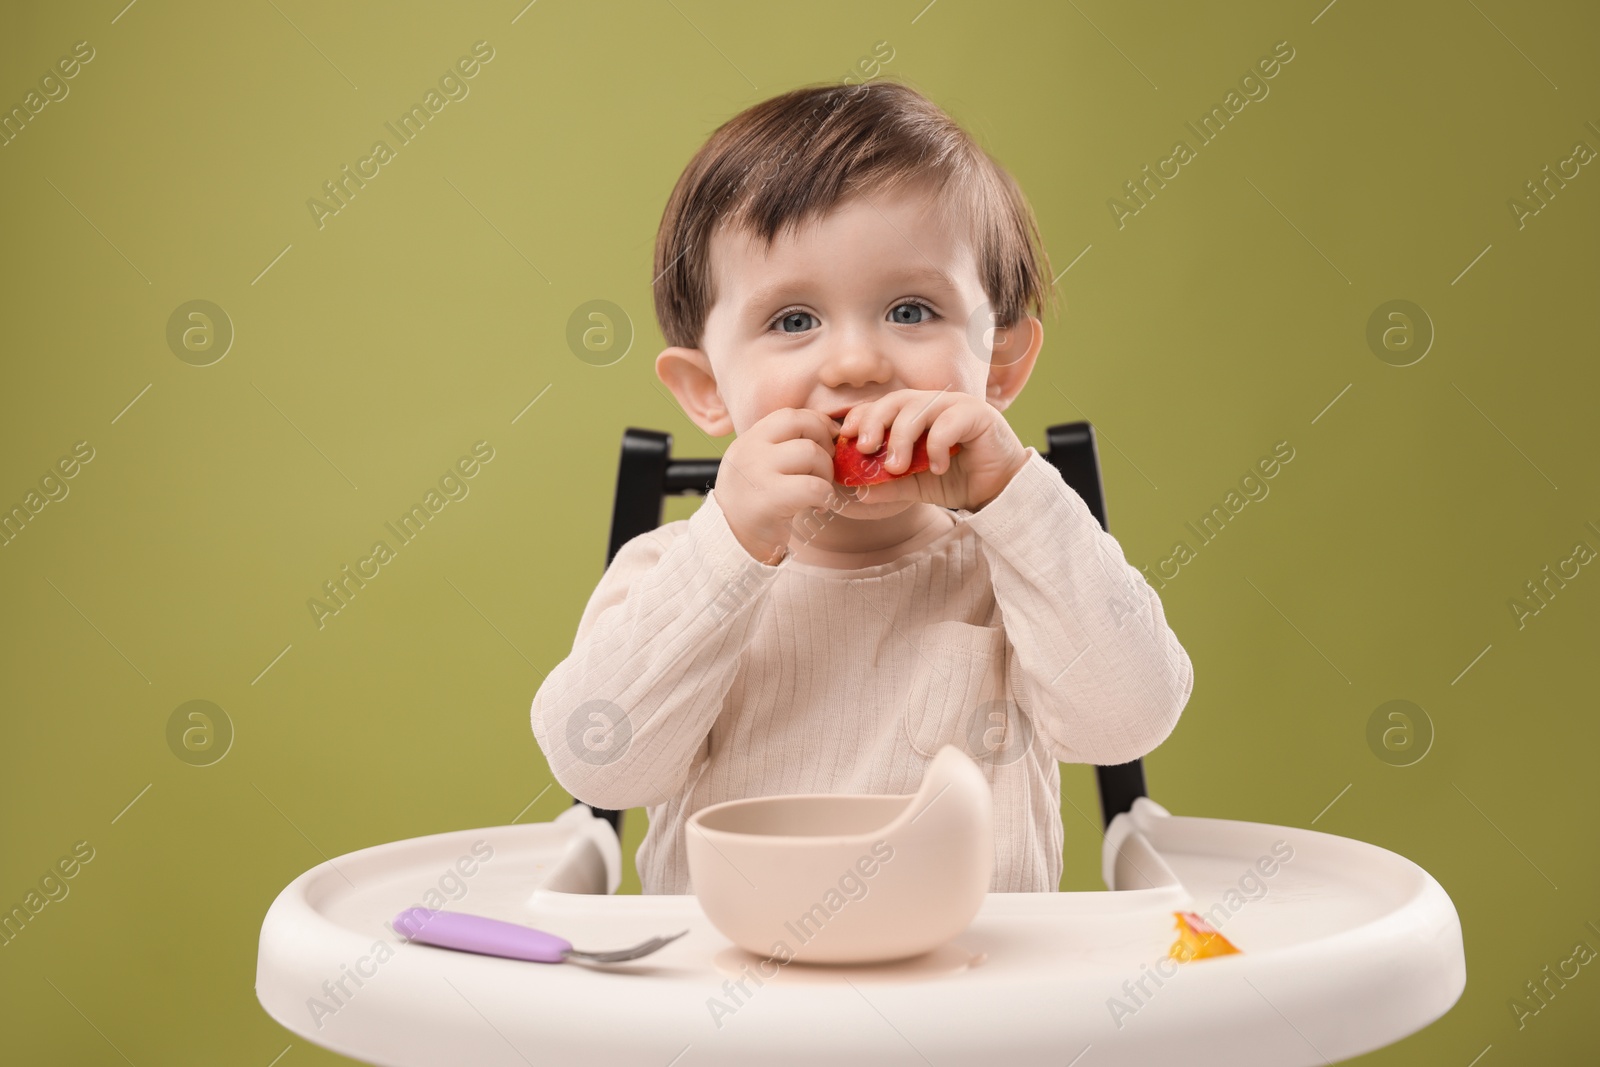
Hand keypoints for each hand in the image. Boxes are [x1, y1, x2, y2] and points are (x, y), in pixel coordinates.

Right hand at [716, 408, 841, 564]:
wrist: (732, 541)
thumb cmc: (756, 501)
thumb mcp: (760, 464)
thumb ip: (784, 445)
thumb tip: (829, 427)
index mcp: (750, 439)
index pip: (791, 414)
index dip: (817, 425)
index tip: (827, 446)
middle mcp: (750, 450)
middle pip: (803, 425)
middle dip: (825, 445)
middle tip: (824, 469)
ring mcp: (757, 473)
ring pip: (811, 453)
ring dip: (826, 474)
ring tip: (819, 491)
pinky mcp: (768, 500)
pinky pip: (813, 487)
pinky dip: (826, 496)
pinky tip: (820, 506)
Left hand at [838, 389, 1028, 510]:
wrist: (998, 491)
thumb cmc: (958, 480)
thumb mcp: (916, 485)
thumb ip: (889, 485)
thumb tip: (857, 492)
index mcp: (916, 413)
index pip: (883, 405)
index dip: (863, 416)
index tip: (847, 437)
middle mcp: (934, 404)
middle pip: (896, 400)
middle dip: (875, 422)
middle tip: (864, 448)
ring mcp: (957, 406)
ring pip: (919, 408)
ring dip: (901, 438)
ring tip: (897, 466)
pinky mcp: (978, 414)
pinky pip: (948, 423)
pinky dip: (936, 446)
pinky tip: (939, 468)